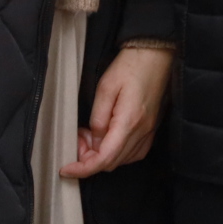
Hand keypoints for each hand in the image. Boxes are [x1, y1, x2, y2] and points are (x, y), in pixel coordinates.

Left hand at [61, 44, 171, 177]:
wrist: (156, 54)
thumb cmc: (130, 66)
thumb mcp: (105, 88)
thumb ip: (98, 118)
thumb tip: (94, 142)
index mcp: (129, 121)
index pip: (104, 158)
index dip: (83, 169)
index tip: (66, 169)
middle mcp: (142, 130)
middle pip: (112, 162)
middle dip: (89, 159)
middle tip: (79, 139)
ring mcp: (149, 130)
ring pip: (123, 160)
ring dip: (103, 155)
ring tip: (92, 135)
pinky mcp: (152, 127)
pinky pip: (135, 152)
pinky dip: (118, 153)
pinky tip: (108, 140)